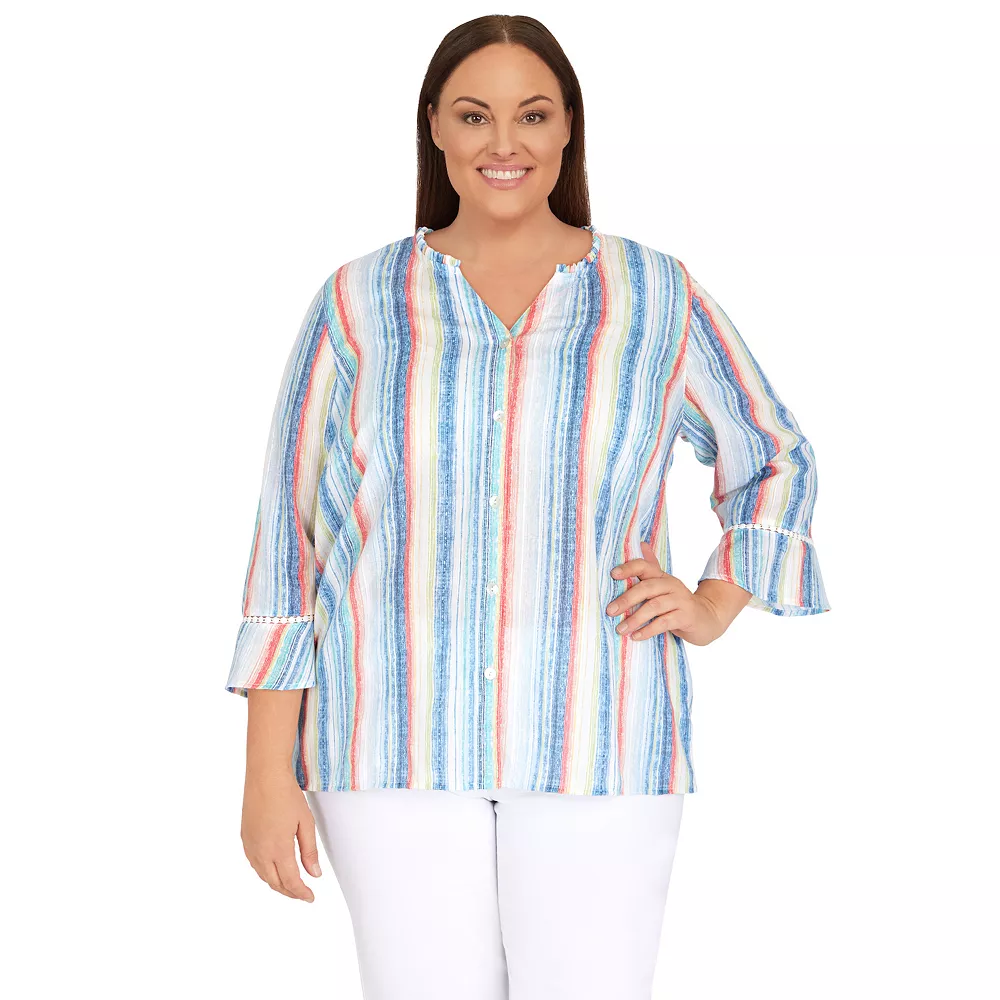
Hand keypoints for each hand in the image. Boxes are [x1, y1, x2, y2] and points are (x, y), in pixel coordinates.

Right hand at [241, 768, 321, 901]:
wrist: (265, 776)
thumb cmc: (287, 795)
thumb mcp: (305, 823)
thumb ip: (309, 851)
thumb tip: (314, 874)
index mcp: (278, 849)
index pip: (290, 881)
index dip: (301, 893)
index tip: (310, 897)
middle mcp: (260, 852)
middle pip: (275, 883)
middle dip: (290, 892)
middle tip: (303, 894)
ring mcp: (250, 845)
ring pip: (263, 875)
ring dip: (277, 883)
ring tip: (291, 884)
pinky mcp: (245, 837)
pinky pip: (254, 863)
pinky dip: (265, 872)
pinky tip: (274, 869)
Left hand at [606, 540, 744, 645]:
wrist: (707, 618)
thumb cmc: (678, 603)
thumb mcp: (664, 586)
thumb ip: (651, 567)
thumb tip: (641, 543)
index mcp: (662, 577)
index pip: (644, 566)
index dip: (629, 568)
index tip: (613, 574)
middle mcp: (672, 585)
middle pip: (646, 588)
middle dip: (626, 599)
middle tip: (610, 611)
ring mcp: (680, 600)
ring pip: (654, 606)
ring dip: (635, 618)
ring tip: (621, 629)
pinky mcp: (686, 616)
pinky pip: (664, 622)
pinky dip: (648, 630)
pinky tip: (636, 636)